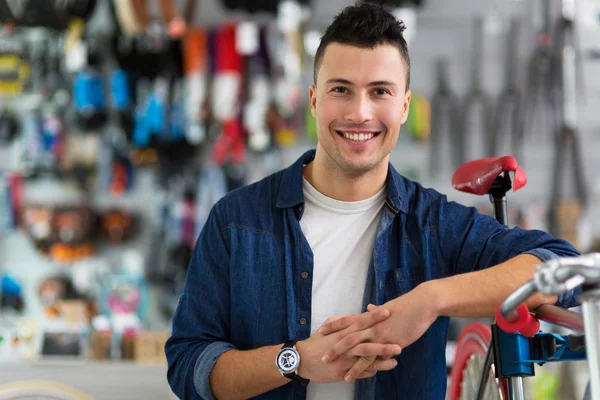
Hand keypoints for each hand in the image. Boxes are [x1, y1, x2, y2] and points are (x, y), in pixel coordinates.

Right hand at [295, 310, 400, 383]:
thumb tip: (358, 315)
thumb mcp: (329, 326)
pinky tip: (385, 367)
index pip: (359, 321)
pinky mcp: (343, 371)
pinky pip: (361, 371)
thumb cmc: (317, 342)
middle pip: (365, 339)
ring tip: (396, 355)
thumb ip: (344, 321)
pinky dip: (373, 369)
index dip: (373, 317)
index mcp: (341, 331)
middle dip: (382, 338)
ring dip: (381, 355)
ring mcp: (344, 359)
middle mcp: (344, 344)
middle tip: (399, 337)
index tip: (387, 311)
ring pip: (365, 356)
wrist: (302, 359)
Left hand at [319, 283, 438, 381]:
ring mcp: (377, 333)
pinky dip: (358, 368)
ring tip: (328, 365)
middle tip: (319, 353)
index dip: (334, 325)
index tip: (321, 330)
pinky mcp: (386, 342)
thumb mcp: (390, 308)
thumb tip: (370, 307)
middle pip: (345, 334)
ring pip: (353, 346)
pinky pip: (368, 358)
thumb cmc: (408, 306)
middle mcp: (370, 324)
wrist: (421, 305)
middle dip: (331, 344)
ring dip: (340, 357)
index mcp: (370, 316)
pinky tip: (351, 376)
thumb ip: (377, 311)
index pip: (347, 320)